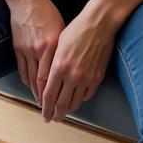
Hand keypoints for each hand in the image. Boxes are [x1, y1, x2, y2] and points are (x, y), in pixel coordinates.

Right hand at [6, 0, 65, 105]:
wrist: (26, 0)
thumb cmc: (48, 13)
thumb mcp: (62, 30)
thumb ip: (65, 50)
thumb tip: (72, 68)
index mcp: (53, 48)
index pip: (53, 79)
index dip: (55, 96)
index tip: (60, 108)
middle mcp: (39, 51)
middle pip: (41, 83)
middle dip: (46, 101)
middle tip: (49, 115)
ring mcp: (26, 50)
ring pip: (30, 78)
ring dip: (36, 94)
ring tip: (41, 105)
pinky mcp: (18, 47)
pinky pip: (22, 69)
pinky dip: (27, 81)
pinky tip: (31, 87)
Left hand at [39, 5, 116, 122]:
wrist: (99, 24)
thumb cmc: (75, 30)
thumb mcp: (57, 45)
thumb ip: (52, 65)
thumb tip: (48, 80)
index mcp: (59, 67)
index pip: (48, 95)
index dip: (45, 107)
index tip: (43, 114)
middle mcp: (72, 76)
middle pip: (62, 104)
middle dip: (56, 114)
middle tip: (52, 118)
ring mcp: (87, 78)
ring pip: (76, 102)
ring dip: (68, 109)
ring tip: (64, 111)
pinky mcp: (98, 77)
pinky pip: (87, 95)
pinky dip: (80, 99)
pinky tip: (76, 98)